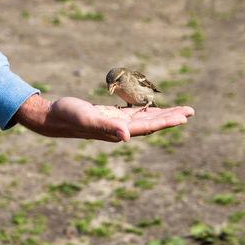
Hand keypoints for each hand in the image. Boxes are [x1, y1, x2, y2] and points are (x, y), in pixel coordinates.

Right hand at [13, 94, 193, 141]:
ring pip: (146, 118)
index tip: (185, 116)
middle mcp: (122, 129)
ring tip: (180, 110)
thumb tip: (127, 136)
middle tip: (191, 111)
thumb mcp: (87, 118)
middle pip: (152, 123)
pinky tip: (153, 108)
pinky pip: (135, 114)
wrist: (53, 118)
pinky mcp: (112, 117)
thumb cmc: (68, 116)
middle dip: (172, 117)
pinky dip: (147, 110)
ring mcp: (117, 123)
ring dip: (163, 114)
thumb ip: (107, 127)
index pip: (149, 126)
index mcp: (119, 130)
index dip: (167, 121)